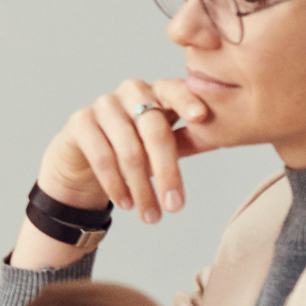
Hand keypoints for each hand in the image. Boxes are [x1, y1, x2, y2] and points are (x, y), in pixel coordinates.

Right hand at [38, 76, 216, 222]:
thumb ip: (190, 138)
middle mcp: (131, 91)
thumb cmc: (135, 148)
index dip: (187, 102)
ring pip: (129, 149)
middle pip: (154, 129)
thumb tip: (225, 137)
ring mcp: (103, 104)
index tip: (201, 118)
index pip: (175, 90)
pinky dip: (115, 184)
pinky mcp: (80, 121)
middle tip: (175, 207)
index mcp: (159, 91)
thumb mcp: (166, 143)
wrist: (84, 160)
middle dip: (167, 172)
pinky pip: (102, 156)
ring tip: (151, 215)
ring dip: (141, 188)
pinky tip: (125, 203)